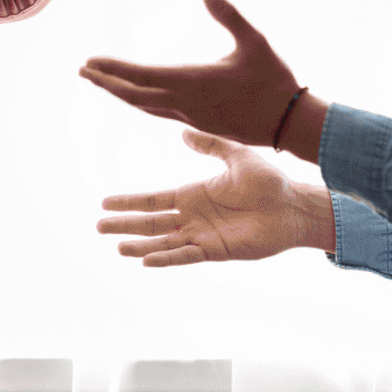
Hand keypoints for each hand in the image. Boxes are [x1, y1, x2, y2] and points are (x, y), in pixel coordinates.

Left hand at [79, 0, 300, 147]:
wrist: (290, 124)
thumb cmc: (275, 81)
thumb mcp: (254, 41)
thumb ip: (228, 15)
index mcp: (193, 82)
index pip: (141, 75)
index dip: (112, 69)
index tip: (89, 62)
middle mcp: (185, 104)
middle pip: (134, 95)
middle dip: (107, 83)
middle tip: (83, 71)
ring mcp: (191, 117)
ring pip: (145, 107)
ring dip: (122, 94)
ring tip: (103, 83)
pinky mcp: (200, 124)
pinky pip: (160, 113)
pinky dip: (141, 103)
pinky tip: (138, 99)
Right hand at [98, 129, 333, 266]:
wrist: (292, 206)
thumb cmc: (269, 182)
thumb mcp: (235, 156)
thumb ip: (210, 145)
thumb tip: (184, 131)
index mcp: (194, 194)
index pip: (153, 200)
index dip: (130, 202)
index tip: (106, 202)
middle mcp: (193, 217)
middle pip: (151, 223)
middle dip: (125, 225)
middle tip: (99, 226)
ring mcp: (203, 236)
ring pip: (164, 243)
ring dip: (141, 246)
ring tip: (118, 247)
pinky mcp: (216, 251)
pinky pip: (186, 256)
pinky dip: (167, 259)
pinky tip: (147, 261)